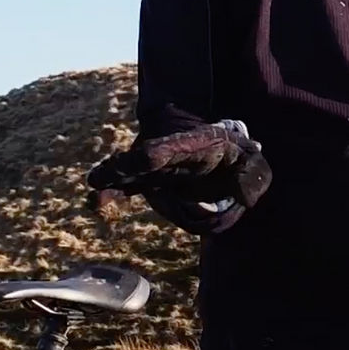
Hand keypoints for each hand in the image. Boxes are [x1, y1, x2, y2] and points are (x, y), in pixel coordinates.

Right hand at [87, 122, 271, 234]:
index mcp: (192, 146)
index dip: (161, 151)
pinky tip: (96, 204)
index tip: (146, 155)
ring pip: (129, 172)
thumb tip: (245, 199)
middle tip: (113, 168)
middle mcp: (167, 155)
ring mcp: (154, 168)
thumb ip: (253, 177)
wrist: (210, 145)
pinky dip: (110, 194)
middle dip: (129, 164)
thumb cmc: (232, 156)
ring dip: (112, 177)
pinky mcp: (147, 181)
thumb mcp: (250, 160)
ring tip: (95, 183)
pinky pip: (126, 187)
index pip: (173, 147)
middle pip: (144, 159)